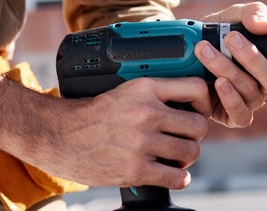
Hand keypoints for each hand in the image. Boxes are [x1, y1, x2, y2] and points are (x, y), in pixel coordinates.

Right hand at [48, 76, 211, 189]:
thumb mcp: (125, 91)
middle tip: (184, 138)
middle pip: (199, 125)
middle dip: (195, 134)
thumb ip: (154, 95)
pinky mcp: (136, 169)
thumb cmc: (93, 115)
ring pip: (191, 151)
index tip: (200, 110)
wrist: (61, 135)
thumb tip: (186, 101)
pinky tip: (171, 174)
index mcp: (145, 89)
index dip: (205, 101)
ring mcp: (142, 142)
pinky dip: (179, 178)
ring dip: (186, 157)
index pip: (195, 88)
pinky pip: (177, 177)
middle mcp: (146, 113)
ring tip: (175, 157)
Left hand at [193, 2, 266, 127]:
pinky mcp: (230, 114)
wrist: (184, 48)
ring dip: (227, 68)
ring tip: (204, 49)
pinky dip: (230, 98)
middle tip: (231, 38)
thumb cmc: (217, 32)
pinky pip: (240, 115)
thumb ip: (253, 13)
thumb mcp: (233, 15)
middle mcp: (265, 85)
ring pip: (251, 92)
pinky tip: (218, 82)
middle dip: (253, 59)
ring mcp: (249, 101)